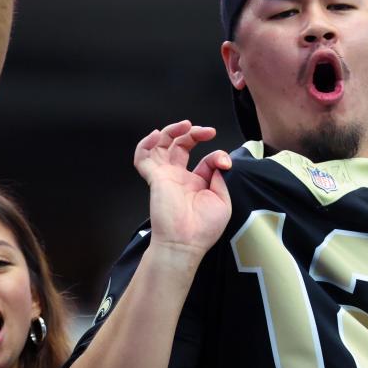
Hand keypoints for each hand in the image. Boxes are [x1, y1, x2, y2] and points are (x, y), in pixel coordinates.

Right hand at [134, 121, 232, 257]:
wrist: (186, 242)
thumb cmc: (204, 228)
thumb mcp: (222, 200)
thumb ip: (219, 178)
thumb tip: (219, 161)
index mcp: (198, 183)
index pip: (205, 159)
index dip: (216, 156)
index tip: (224, 163)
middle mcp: (181, 177)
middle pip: (182, 146)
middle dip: (194, 134)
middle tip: (207, 131)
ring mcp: (167, 176)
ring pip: (162, 146)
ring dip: (172, 131)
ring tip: (186, 125)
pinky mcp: (155, 178)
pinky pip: (143, 158)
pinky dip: (146, 144)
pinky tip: (157, 135)